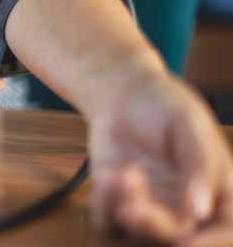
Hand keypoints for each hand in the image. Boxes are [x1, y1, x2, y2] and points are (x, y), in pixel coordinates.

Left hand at [88, 73, 232, 245]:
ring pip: (138, 233)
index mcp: (216, 188)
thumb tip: (199, 212)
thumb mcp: (190, 125)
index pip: (225, 229)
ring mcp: (148, 204)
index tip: (186, 244)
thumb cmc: (164, 105)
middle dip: (154, 223)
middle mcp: (183, 204)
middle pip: (176, 234)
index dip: (211, 242)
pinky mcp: (114, 200)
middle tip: (133, 204)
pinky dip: (104, 205)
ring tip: (119, 176)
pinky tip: (106, 175)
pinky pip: (107, 221)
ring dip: (125, 209)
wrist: (122, 92)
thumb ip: (200, 166)